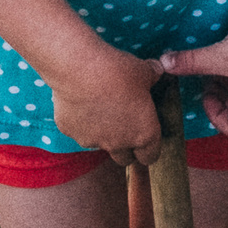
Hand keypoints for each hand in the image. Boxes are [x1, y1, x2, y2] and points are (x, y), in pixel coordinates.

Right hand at [48, 46, 165, 165]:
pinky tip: (81, 99)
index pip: (150, 156)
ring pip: (100, 143)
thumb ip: (153, 75)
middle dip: (125, 145)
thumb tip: (156, 71)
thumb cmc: (116, 72)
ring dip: (102, 131)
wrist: (78, 70)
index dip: (149, 149)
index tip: (147, 138)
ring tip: (100, 105)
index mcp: (143, 134)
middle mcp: (118, 144)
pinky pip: (78, 129)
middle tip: (125, 122)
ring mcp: (92, 140)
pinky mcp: (70, 132)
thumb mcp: (144, 71)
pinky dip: (81, 119)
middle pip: (125, 157)